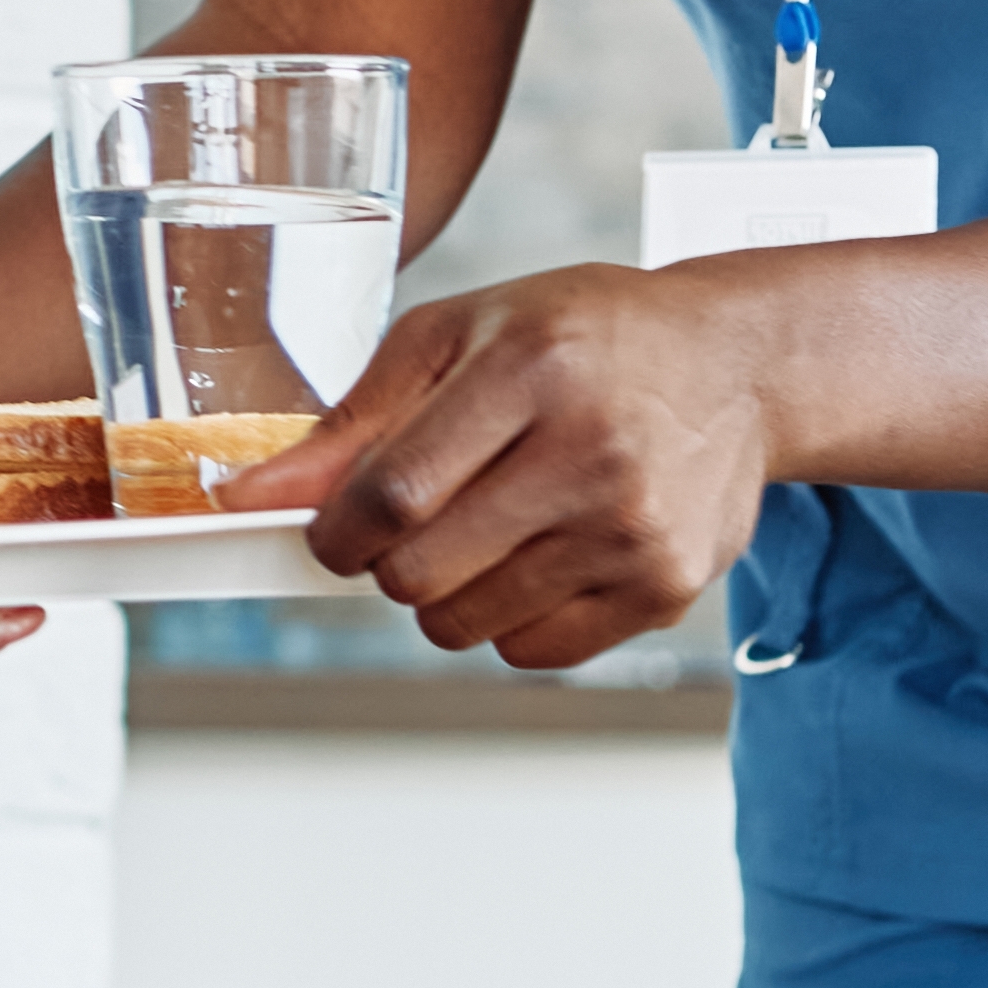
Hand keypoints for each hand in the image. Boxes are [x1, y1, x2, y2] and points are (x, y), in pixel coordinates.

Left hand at [214, 268, 775, 668]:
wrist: (736, 367)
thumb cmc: (582, 338)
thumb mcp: (457, 335)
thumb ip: (354, 420)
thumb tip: (252, 497)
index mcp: (529, 368)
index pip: (391, 493)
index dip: (331, 531)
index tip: (326, 530)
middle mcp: (590, 451)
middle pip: (419, 574)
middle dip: (384, 561)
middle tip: (411, 522)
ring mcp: (635, 529)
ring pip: (466, 625)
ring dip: (444, 593)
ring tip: (484, 527)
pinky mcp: (666, 588)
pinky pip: (531, 653)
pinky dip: (507, 620)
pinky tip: (537, 555)